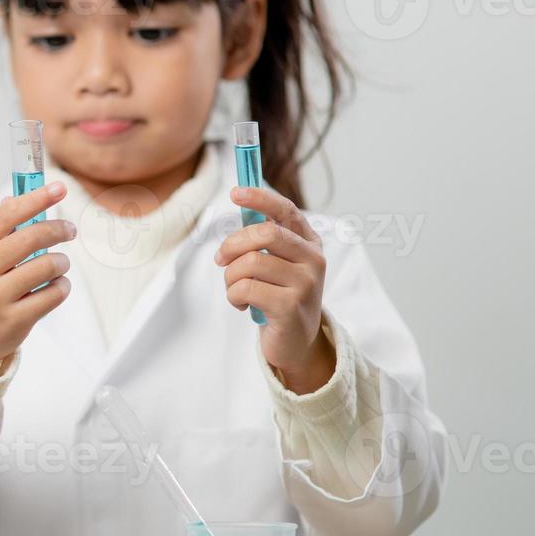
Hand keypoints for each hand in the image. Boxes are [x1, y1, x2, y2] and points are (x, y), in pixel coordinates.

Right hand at [0, 181, 76, 375]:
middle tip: (70, 230)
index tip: (59, 188)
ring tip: (60, 264)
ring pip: (47, 266)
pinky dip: (62, 286)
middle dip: (58, 229)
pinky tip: (57, 286)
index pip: (7, 214)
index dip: (36, 199)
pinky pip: (53, 294)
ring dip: (62, 262)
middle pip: (31, 237)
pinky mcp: (14, 321)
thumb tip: (20, 197)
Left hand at [215, 185, 333, 393]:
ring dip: (230, 277)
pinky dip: (233, 296)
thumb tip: (241, 205)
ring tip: (235, 289)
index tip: (235, 192)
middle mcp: (313, 260)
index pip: (286, 211)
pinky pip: (245, 288)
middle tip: (221, 259)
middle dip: (232, 244)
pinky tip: (242, 305)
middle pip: (264, 234)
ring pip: (250, 263)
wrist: (296, 343)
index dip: (260, 198)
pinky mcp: (290, 307)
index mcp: (309, 243)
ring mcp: (305, 284)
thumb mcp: (278, 264)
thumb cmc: (280, 297)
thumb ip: (264, 239)